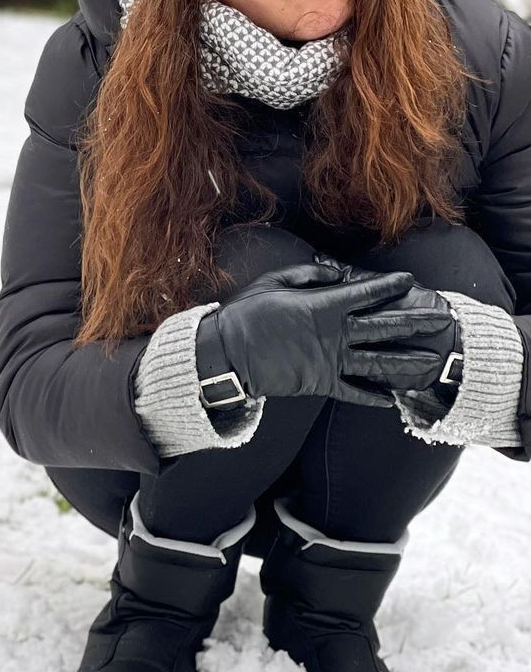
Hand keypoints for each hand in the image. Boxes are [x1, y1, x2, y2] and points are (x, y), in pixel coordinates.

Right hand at [195, 263, 451, 408]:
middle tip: (442, 318)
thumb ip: (309, 274)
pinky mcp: (320, 384)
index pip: (365, 294)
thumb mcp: (274, 281)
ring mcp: (330, 362)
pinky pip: (353, 393)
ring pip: (377, 363)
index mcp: (323, 307)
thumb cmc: (247, 314)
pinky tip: (391, 399)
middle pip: (384, 328)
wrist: (228, 355)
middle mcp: (334, 335)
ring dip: (407, 363)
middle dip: (415, 322)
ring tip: (432, 362)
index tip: (409, 279)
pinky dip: (372, 397)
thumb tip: (337, 271)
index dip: (389, 285)